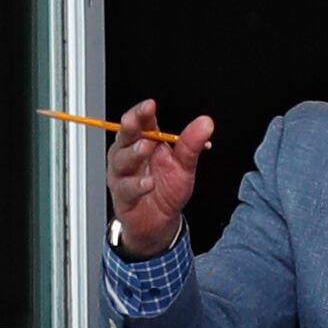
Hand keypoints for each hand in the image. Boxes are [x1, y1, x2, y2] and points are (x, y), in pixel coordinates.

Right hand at [104, 100, 214, 258]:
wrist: (159, 221)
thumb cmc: (167, 189)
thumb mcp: (184, 165)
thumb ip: (192, 144)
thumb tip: (206, 123)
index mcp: (145, 141)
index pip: (141, 122)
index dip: (142, 113)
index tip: (149, 105)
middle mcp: (129, 154)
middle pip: (125, 136)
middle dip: (130, 127)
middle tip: (136, 121)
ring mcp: (123, 174)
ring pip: (121, 159)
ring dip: (133, 153)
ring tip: (145, 148)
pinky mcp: (122, 195)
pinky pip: (126, 188)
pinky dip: (137, 185)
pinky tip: (147, 183)